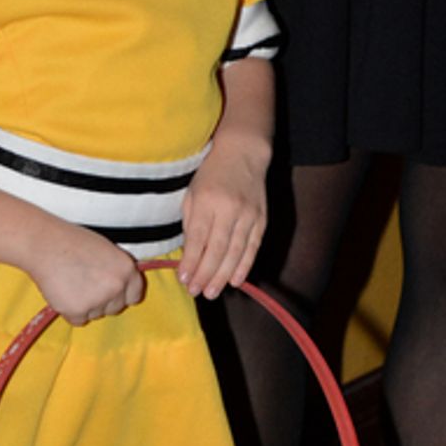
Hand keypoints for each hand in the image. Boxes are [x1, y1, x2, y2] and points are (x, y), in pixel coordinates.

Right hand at [27, 224, 144, 324]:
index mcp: (126, 269)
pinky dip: (70, 312)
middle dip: (102, 302)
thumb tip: (119, 287)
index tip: (112, 294)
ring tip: (71, 284)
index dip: (122, 295)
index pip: (134, 296)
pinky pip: (78, 321)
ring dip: (85, 306)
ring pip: (96, 315)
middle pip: (115, 309)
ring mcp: (98, 301)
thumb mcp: (106, 250)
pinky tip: (63, 293)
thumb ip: (116, 271)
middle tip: (84, 285)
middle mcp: (116, 287)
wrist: (45, 245)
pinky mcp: (78, 311)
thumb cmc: (72, 242)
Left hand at [179, 138, 269, 299]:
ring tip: (211, 292)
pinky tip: (235, 281)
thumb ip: (191, 223)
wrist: (243, 153)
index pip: (198, 238)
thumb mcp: (192, 193)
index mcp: (207, 200)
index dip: (191, 261)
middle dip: (205, 274)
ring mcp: (248, 215)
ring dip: (223, 276)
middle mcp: (229, 209)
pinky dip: (244, 266)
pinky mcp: (261, 219)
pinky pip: (252, 248)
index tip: (184, 279)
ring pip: (235, 252)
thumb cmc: (211, 174)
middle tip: (196, 292)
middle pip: (217, 249)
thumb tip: (189, 255)